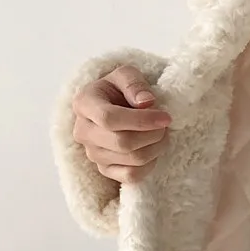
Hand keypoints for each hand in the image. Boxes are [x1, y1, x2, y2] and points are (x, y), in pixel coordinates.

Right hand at [72, 65, 171, 183]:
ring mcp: (93, 153)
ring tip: (161, 134)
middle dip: (153, 134)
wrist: (112, 105)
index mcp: (84, 104)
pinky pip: (132, 176)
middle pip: (123, 142)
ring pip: (132, 160)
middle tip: (165, 124)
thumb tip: (146, 102)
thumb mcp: (125, 75)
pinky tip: (153, 149)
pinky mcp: (105, 169)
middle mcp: (83, 132)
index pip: (110, 119)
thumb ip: (134, 84)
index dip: (142, 120)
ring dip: (156, 147)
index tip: (166, 117)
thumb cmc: (118, 89)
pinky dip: (150, 164)